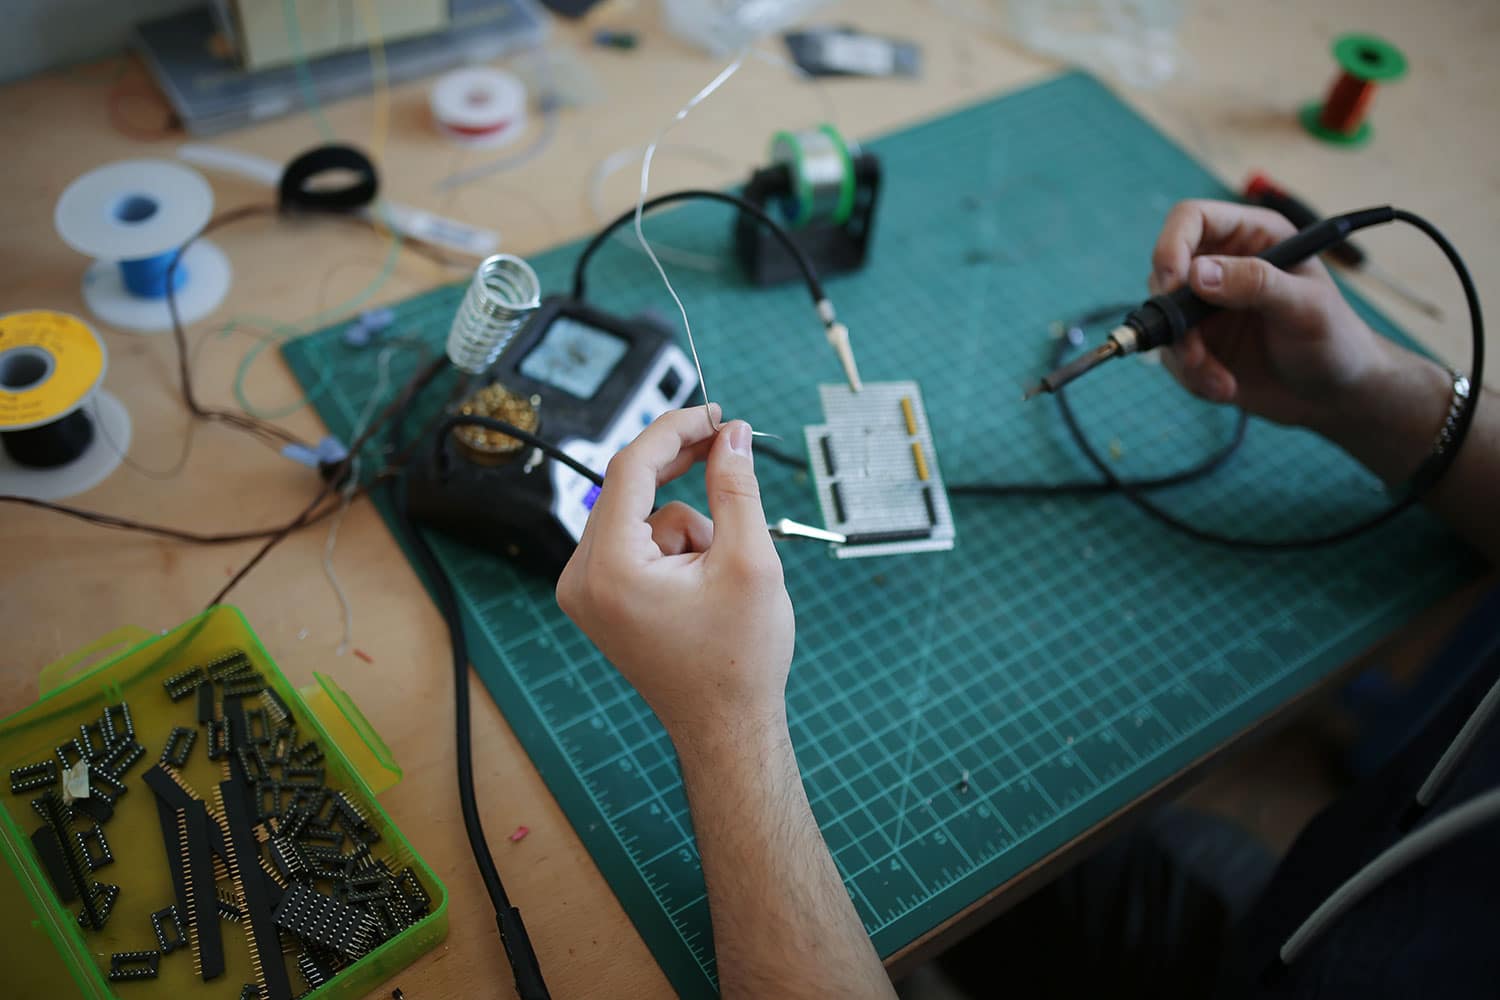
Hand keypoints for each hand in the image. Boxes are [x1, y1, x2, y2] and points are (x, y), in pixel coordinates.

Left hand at [556, 405, 794, 742]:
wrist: (726, 729)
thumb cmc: (739, 659)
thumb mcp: (750, 561)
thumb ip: (736, 487)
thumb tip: (731, 433)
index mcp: (610, 569)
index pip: (630, 469)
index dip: (674, 430)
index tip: (715, 412)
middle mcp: (583, 578)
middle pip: (630, 489)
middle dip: (684, 472)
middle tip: (729, 443)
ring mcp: (587, 592)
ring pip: (642, 517)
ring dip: (689, 526)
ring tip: (722, 572)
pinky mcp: (601, 599)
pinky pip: (638, 544)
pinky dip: (677, 548)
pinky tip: (705, 585)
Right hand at [1150, 199, 1390, 429]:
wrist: (1334, 396)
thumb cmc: (1334, 340)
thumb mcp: (1305, 306)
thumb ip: (1255, 283)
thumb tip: (1197, 273)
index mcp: (1252, 238)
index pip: (1191, 219)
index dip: (1171, 244)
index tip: (1172, 284)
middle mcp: (1223, 267)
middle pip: (1165, 273)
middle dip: (1175, 319)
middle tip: (1195, 352)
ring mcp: (1206, 308)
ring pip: (1163, 321)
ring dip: (1186, 357)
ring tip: (1222, 382)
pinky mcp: (1198, 343)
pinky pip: (1171, 357)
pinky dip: (1192, 377)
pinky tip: (1226, 387)